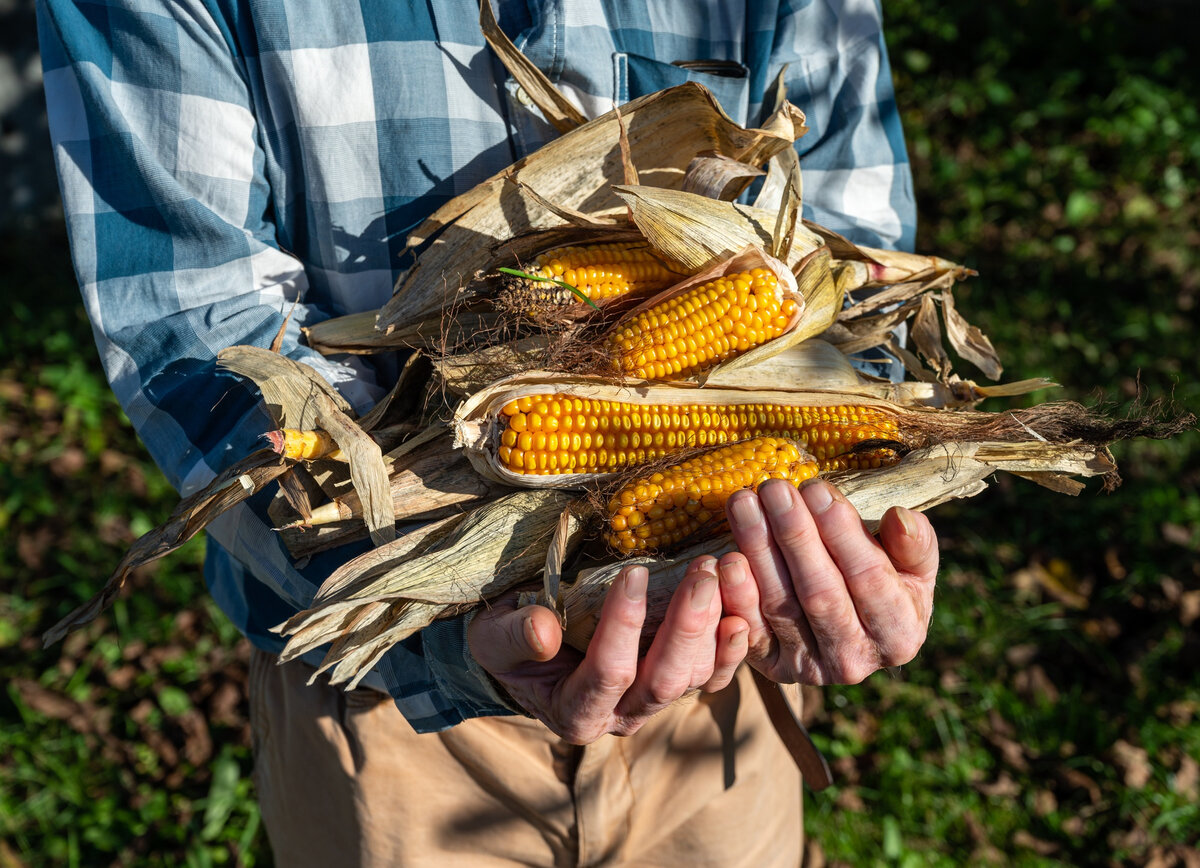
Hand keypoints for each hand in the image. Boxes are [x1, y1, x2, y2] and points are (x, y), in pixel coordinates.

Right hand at [468, 560, 748, 743]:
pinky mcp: (678, 682)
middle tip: (703, 572)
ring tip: (722, 571)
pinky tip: (742, 613)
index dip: (623, 626)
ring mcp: (655, 701)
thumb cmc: (507, 640)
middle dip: (687, 625)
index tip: (633, 572)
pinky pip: (715, 674)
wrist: (525, 649)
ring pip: (697, 676)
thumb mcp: (496, 636)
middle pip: (665, 680)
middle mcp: (622, 715)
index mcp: (575, 711)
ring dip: (714, 624)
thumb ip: (516, 636)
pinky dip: (732, 647)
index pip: (608, 673)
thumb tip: (543, 630)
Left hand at [715, 478, 937, 684]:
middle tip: (773, 488)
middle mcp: (854, 659)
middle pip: (819, 592)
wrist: (854, 636)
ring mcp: (810, 668)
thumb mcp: (913, 567)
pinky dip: (736, 595)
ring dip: (758, 551)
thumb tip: (900, 519)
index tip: (815, 488)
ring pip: (780, 606)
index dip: (841, 532)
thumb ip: (915, 545)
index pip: (869, 577)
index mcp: (900, 633)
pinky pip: (749, 631)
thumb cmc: (886, 587)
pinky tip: (725, 557)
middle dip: (794, 534)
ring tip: (744, 504)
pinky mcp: (772, 667)